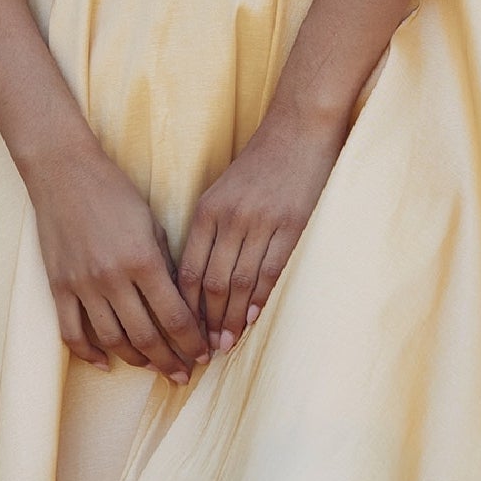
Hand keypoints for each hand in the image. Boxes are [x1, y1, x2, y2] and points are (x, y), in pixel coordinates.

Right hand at [26, 145, 210, 384]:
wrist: (64, 173)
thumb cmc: (114, 192)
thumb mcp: (152, 223)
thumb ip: (166, 265)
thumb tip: (182, 304)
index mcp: (142, 260)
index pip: (174, 316)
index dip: (191, 341)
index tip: (203, 354)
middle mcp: (113, 278)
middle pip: (146, 337)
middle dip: (169, 361)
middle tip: (182, 374)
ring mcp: (82, 285)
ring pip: (112, 340)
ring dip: (136, 360)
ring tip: (152, 367)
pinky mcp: (58, 287)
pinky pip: (72, 333)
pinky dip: (89, 354)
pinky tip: (106, 363)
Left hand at [176, 108, 346, 354]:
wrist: (298, 130)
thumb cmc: (259, 163)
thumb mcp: (222, 191)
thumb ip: (210, 228)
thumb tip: (198, 276)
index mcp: (208, 209)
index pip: (188, 269)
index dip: (184, 306)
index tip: (183, 331)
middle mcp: (231, 218)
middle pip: (211, 282)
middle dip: (206, 321)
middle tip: (203, 350)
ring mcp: (261, 223)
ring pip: (240, 282)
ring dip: (231, 317)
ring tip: (226, 343)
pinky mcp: (291, 225)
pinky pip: (271, 269)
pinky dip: (259, 298)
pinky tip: (252, 318)